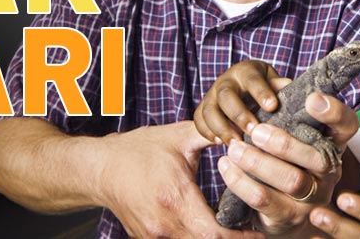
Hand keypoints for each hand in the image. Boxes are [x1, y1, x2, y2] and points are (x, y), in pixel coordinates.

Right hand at [96, 121, 262, 238]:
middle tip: (252, 231)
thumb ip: (214, 135)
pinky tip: (208, 229)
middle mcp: (164, 224)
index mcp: (175, 198)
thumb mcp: (179, 137)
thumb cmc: (139, 150)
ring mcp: (154, 237)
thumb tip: (245, 131)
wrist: (100, 169)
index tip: (260, 234)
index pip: (215, 234)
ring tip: (233, 229)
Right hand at [195, 60, 290, 143]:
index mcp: (245, 72)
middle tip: (253, 130)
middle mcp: (225, 82)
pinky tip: (221, 143)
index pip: (252, 79)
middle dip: (239, 114)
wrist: (241, 91)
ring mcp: (211, 95)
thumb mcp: (273, 82)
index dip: (261, 92)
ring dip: (222, 128)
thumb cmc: (263, 88)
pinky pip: (199, 121)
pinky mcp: (202, 110)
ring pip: (209, 110)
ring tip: (236, 143)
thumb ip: (278, 86)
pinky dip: (208, 133)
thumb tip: (287, 86)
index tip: (272, 107)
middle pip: (226, 95)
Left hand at [218, 93, 359, 235]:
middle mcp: (329, 173)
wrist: (285, 215)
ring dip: (258, 162)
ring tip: (234, 148)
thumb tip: (279, 84)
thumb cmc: (287, 163)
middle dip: (284, 143)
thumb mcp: (295, 139)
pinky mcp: (288, 217)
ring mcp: (312, 198)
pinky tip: (226, 166)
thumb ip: (291, 116)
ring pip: (291, 180)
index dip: (333, 112)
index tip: (312, 98)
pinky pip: (264, 199)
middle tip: (255, 131)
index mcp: (333, 146)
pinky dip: (240, 181)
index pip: (347, 126)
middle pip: (317, 159)